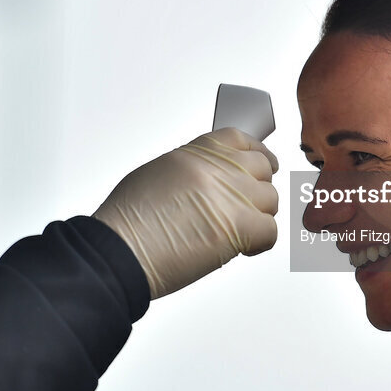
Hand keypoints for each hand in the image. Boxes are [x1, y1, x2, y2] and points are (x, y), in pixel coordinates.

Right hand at [93, 128, 278, 299]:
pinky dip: (260, 243)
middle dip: (257, 189)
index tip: (261, 162)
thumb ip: (193, 171)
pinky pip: (270, 231)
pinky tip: (242, 248)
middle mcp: (218, 168)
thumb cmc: (129, 222)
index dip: (255, 153)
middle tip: (248, 207)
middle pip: (262, 169)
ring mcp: (231, 195)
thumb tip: (211, 183)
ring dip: (258, 217)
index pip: (240, 139)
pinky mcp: (240, 226)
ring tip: (236, 231)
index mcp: (198, 152)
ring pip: (270, 201)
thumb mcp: (158, 174)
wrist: (120, 250)